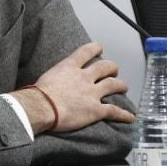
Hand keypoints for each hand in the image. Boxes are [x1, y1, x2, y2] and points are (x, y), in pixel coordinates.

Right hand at [16, 42, 134, 133]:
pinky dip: (124, 115)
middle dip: (112, 67)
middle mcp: (84, 77)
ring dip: (121, 86)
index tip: (99, 48)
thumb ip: (53, 79)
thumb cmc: (36, 95)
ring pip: (113, 85)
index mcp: (69, 67)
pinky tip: (130, 117)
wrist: (40, 107)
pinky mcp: (95, 110)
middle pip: (105, 67)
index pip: (87, 51)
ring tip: (124, 87)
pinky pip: (114, 111)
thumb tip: (47, 86)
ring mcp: (92, 93)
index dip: (96, 48)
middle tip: (114, 70)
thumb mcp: (44, 78)